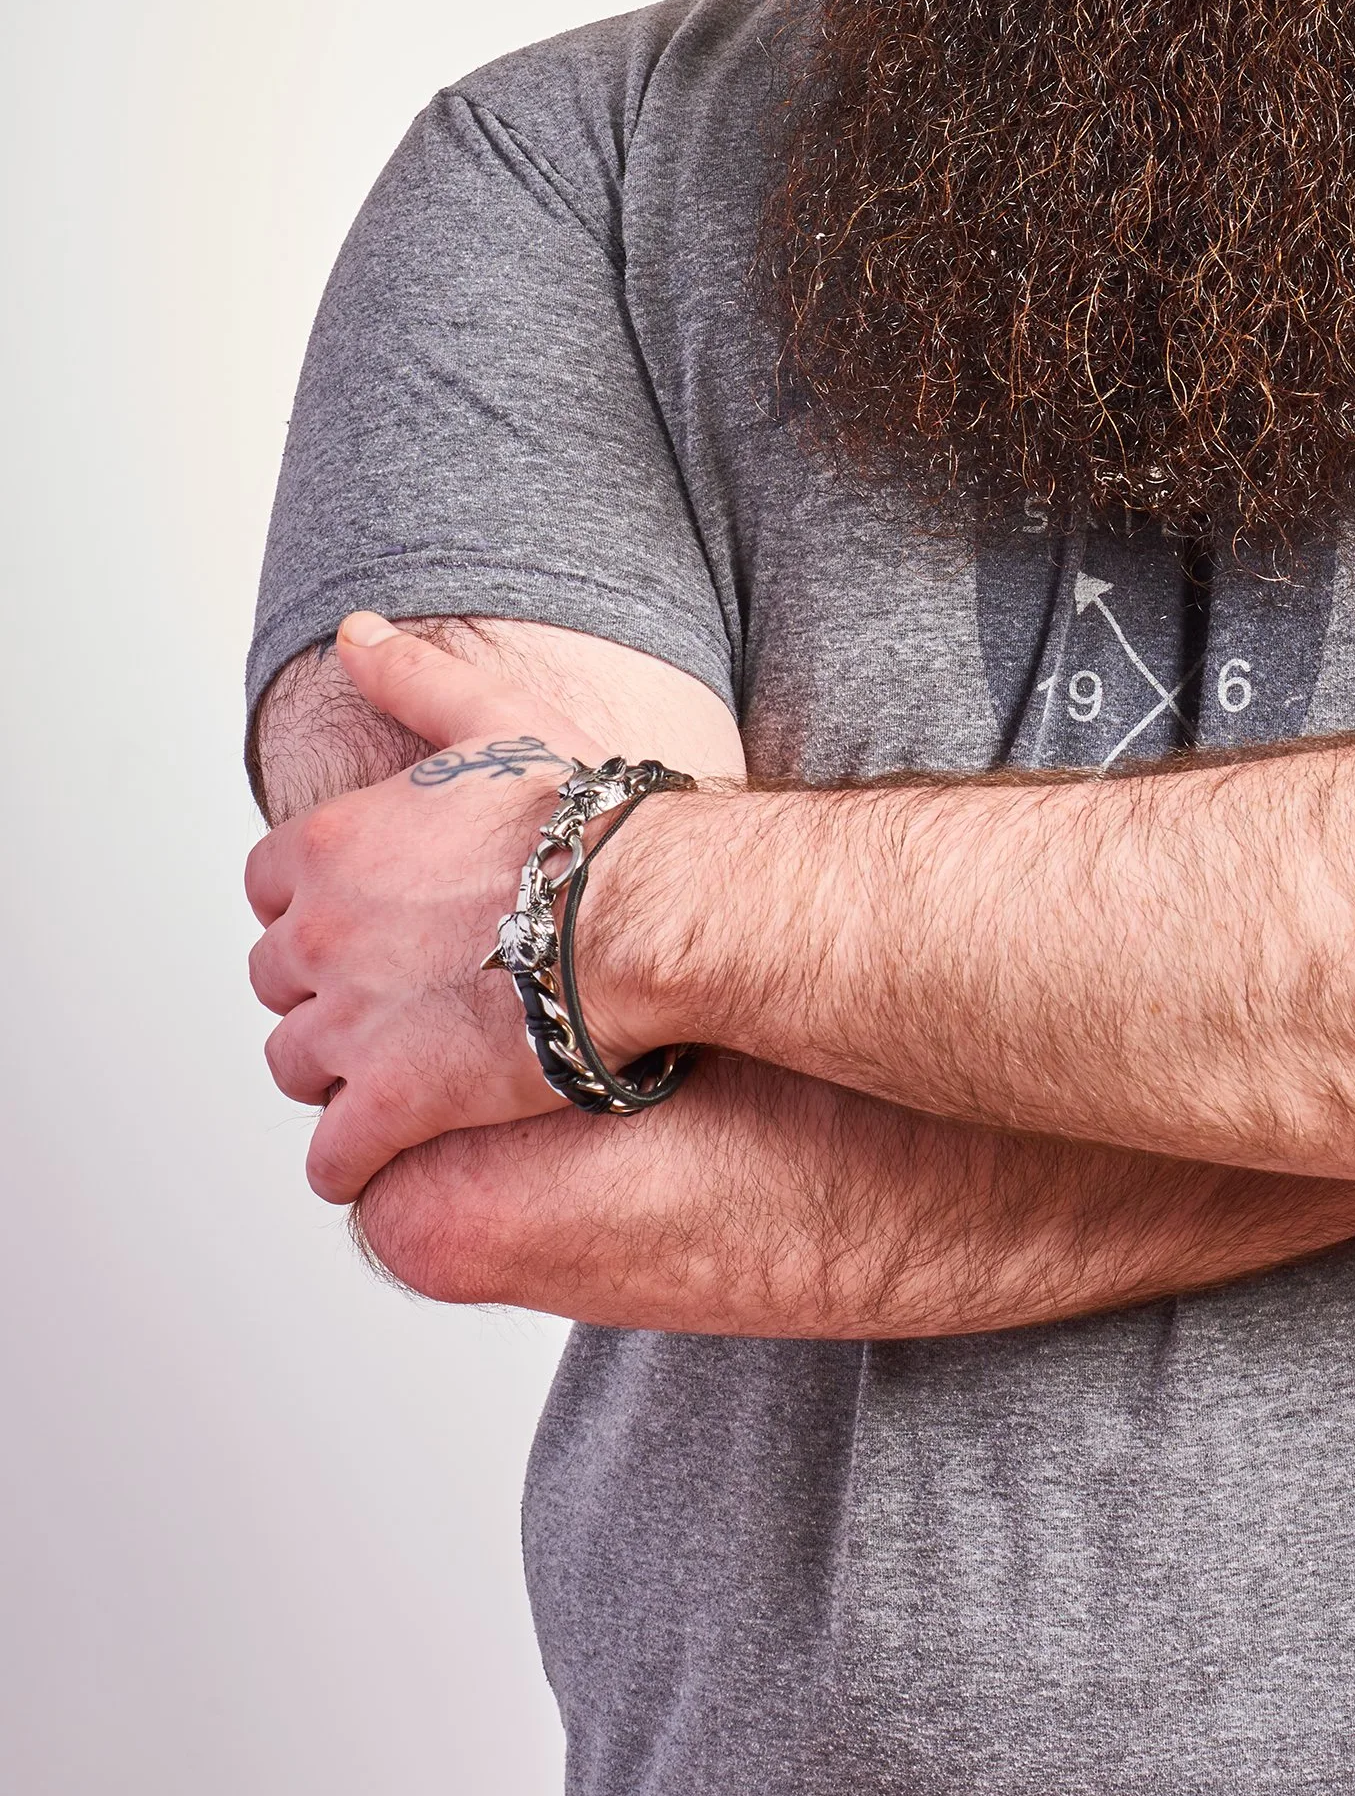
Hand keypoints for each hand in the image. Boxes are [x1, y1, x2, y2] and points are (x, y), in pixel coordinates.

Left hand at [245, 615, 594, 1202]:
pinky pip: (331, 1158)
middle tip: (384, 998)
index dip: (315, 906)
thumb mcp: (497, 720)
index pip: (268, 886)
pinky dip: (351, 1162)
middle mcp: (322, 932)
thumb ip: (415, 677)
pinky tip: (385, 1153)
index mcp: (334, 844)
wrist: (646, 909)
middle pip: (275, 978)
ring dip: (332, 1073)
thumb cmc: (591, 819)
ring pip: (293, 1064)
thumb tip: (355, 633)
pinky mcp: (391, 1102)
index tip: (361, 921)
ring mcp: (349, 1022)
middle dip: (320, 989)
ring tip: (388, 1074)